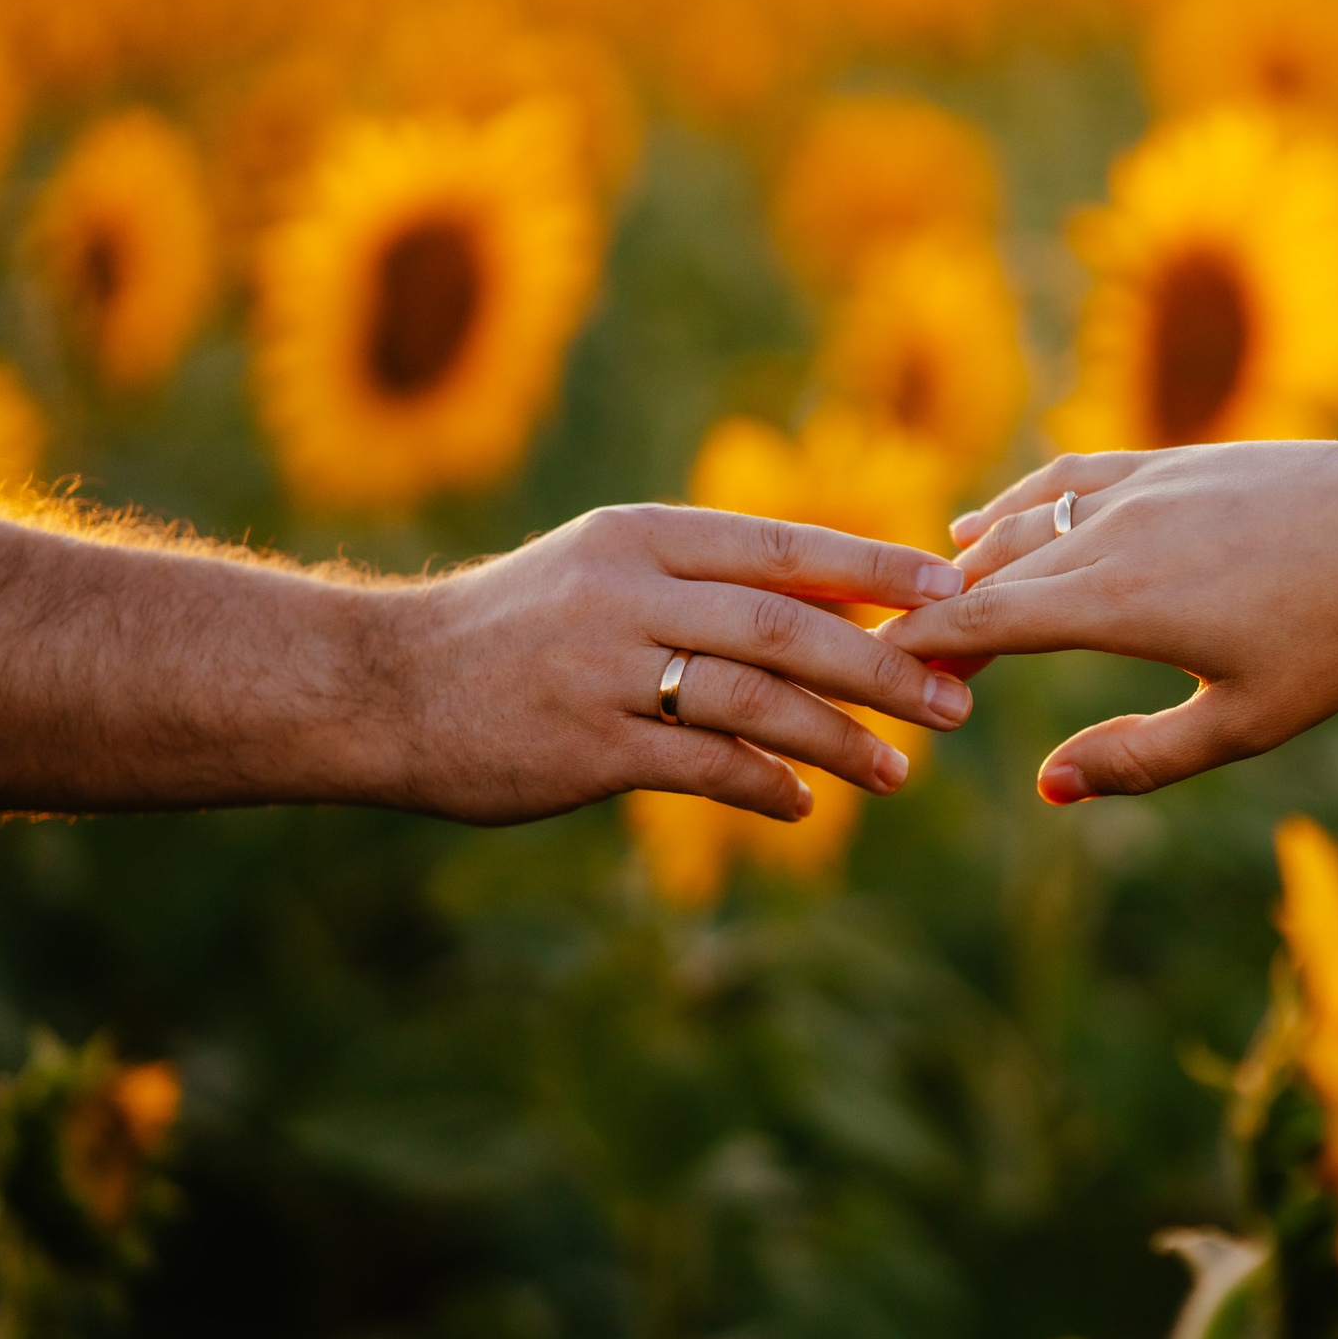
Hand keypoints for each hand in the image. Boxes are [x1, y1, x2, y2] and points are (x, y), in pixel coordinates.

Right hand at [374, 505, 973, 824]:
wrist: (384, 684)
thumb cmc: (516, 628)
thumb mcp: (605, 571)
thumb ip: (708, 584)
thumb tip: (837, 604)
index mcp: (642, 535)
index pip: (783, 545)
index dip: (875, 565)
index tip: (953, 588)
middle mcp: (629, 592)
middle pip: (785, 625)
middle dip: (882, 664)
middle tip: (953, 699)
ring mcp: (606, 670)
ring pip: (754, 700)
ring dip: (839, 738)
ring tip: (900, 771)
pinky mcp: (586, 747)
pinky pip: (702, 767)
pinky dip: (764, 785)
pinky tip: (803, 804)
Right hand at [879, 436, 1337, 802]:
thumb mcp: (1247, 723)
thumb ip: (1139, 759)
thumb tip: (1048, 788)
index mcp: (1119, 602)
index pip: (983, 623)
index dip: (916, 650)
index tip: (868, 680)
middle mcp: (1112, 532)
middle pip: (987, 574)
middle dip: (933, 622)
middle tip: (894, 673)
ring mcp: (1138, 485)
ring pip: (1020, 522)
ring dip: (966, 568)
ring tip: (928, 612)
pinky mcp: (1167, 459)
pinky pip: (1063, 475)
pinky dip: (1012, 504)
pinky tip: (983, 526)